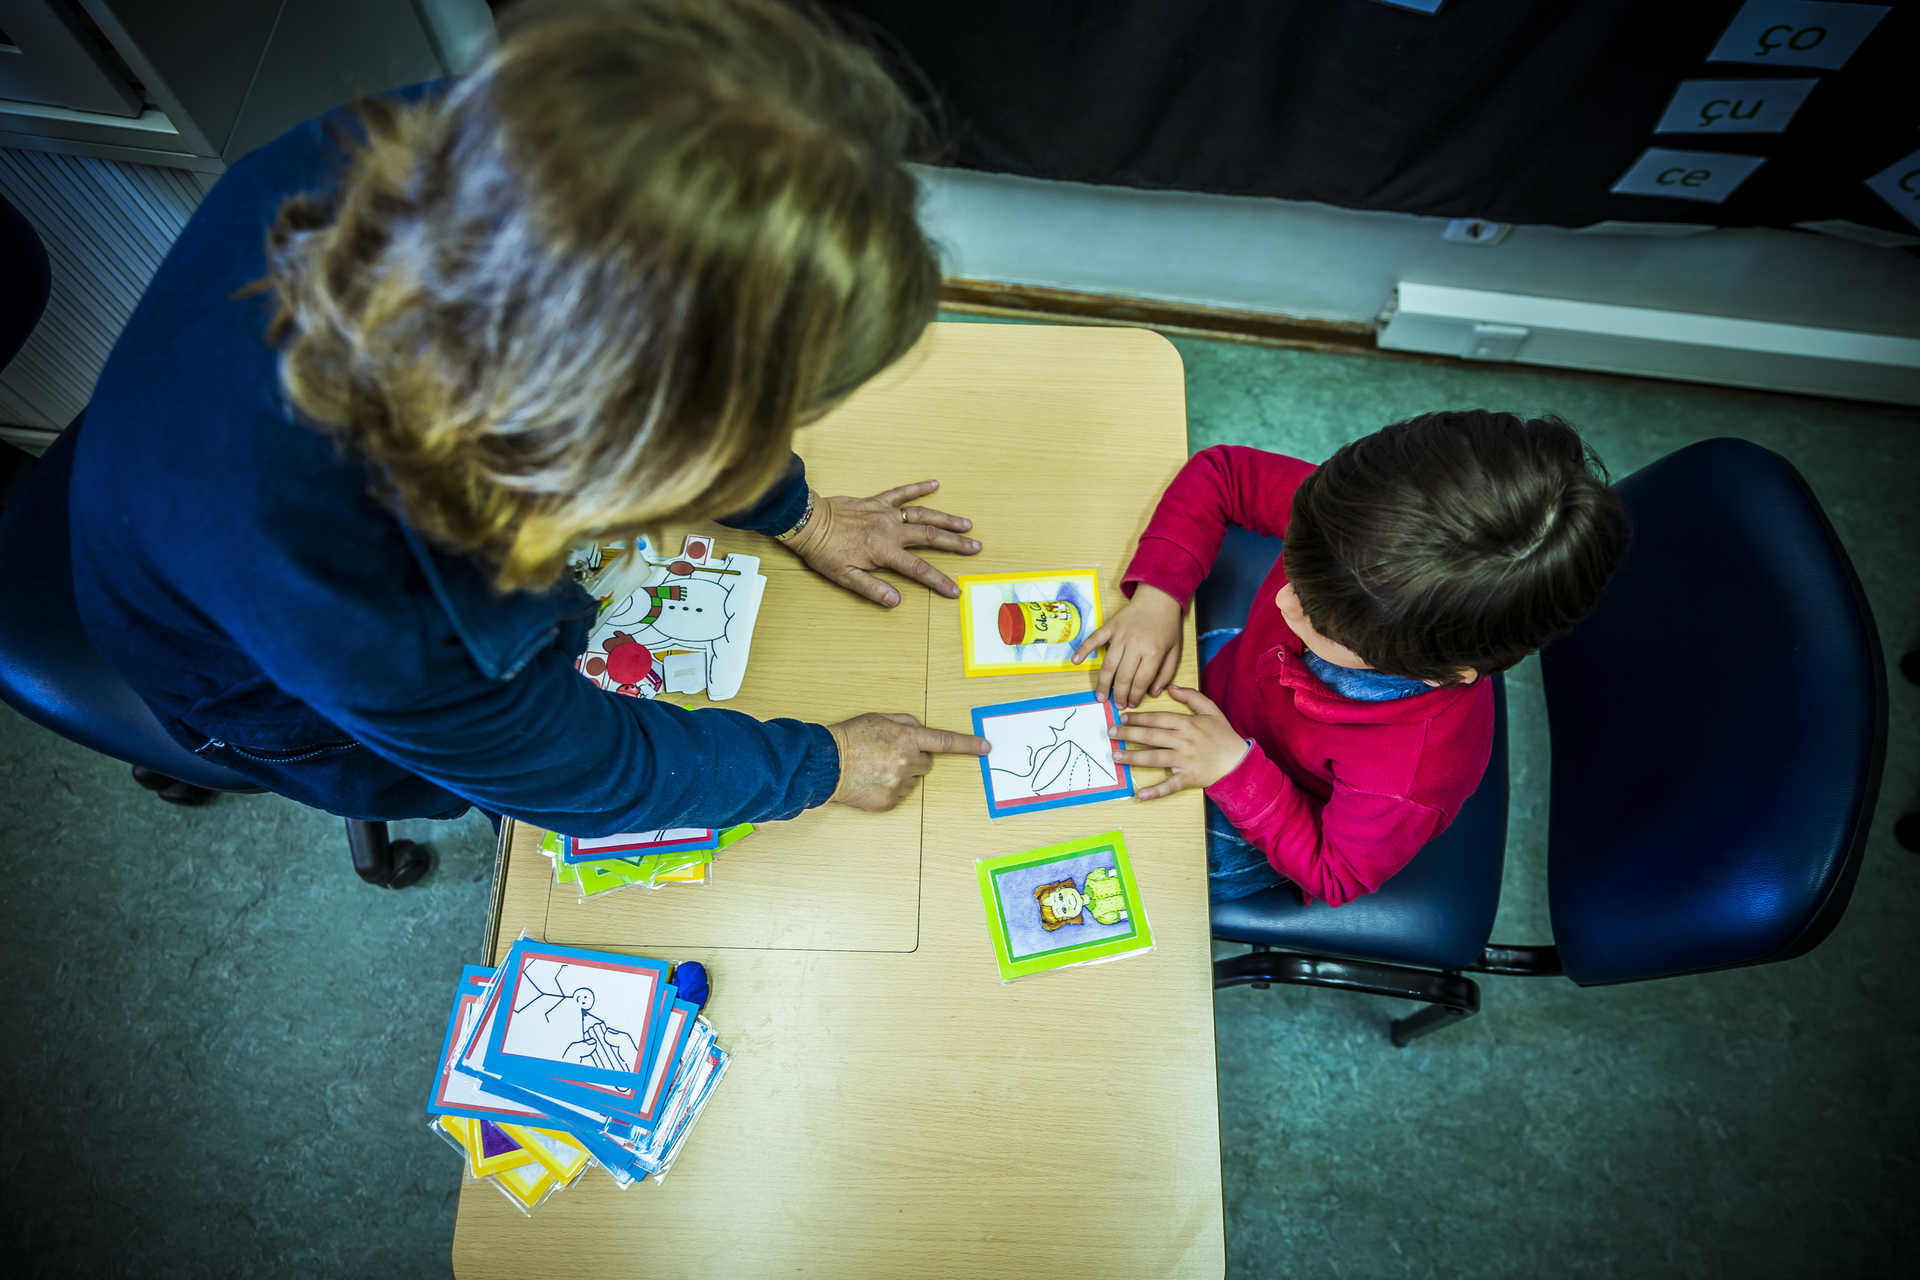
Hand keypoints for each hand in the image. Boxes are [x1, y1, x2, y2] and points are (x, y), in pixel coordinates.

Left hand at [787, 481, 980, 606]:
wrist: (807, 522)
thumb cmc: (824, 552)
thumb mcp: (845, 577)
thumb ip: (872, 589)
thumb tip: (895, 601)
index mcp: (884, 551)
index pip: (919, 569)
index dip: (938, 581)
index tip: (954, 589)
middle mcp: (890, 529)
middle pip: (930, 537)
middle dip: (955, 543)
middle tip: (976, 547)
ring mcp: (885, 513)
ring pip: (922, 514)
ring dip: (945, 519)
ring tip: (966, 524)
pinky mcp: (876, 501)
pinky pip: (901, 493)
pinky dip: (918, 488)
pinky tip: (934, 484)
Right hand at [825, 712, 990, 810]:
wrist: (825, 765)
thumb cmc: (849, 738)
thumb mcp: (878, 718)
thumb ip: (904, 722)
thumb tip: (920, 729)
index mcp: (907, 739)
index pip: (945, 741)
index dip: (968, 744)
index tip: (985, 748)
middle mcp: (906, 762)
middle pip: (927, 763)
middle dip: (915, 758)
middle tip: (891, 754)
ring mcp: (898, 784)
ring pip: (912, 780)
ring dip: (901, 773)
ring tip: (875, 768)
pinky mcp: (889, 802)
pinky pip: (899, 794)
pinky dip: (889, 788)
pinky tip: (872, 781)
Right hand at [1070, 583, 1182, 708]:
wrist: (1159, 598)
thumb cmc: (1168, 626)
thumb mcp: (1175, 651)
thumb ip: (1166, 673)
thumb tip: (1153, 693)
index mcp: (1154, 652)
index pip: (1141, 681)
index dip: (1135, 696)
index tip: (1132, 704)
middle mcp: (1136, 645)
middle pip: (1123, 676)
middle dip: (1119, 694)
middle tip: (1117, 705)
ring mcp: (1121, 635)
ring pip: (1108, 664)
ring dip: (1103, 683)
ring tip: (1100, 696)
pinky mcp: (1110, 626)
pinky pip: (1094, 639)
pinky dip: (1083, 649)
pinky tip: (1075, 661)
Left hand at [1109, 685, 1249, 800]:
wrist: (1239, 761)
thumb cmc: (1223, 735)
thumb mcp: (1211, 710)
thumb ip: (1191, 696)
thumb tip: (1171, 687)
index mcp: (1187, 724)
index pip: (1157, 719)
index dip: (1138, 718)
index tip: (1122, 717)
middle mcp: (1184, 741)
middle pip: (1150, 736)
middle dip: (1128, 734)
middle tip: (1110, 733)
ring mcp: (1185, 761)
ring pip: (1154, 758)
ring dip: (1133, 757)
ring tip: (1116, 756)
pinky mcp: (1188, 778)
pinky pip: (1169, 785)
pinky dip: (1155, 791)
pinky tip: (1140, 794)